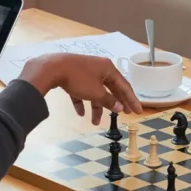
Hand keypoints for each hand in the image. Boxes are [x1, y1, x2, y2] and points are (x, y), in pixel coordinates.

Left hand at [20, 53, 142, 123]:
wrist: (53, 68)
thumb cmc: (78, 78)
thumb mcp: (96, 92)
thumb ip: (109, 100)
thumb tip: (120, 107)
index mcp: (108, 68)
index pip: (124, 86)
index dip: (132, 100)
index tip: (138, 111)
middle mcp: (98, 68)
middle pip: (111, 88)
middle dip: (116, 103)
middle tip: (125, 114)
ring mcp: (85, 72)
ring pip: (95, 92)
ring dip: (96, 107)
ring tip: (95, 122)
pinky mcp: (73, 76)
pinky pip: (81, 91)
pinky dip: (82, 101)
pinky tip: (80, 113)